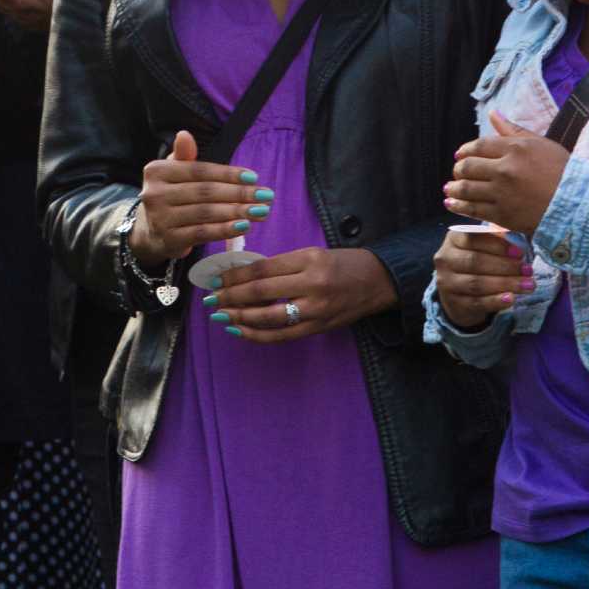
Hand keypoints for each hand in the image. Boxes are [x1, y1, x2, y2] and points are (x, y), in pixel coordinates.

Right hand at [132, 130, 270, 264]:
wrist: (150, 231)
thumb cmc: (171, 195)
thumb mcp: (174, 172)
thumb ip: (184, 155)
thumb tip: (184, 134)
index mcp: (157, 171)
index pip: (199, 171)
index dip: (228, 174)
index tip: (253, 177)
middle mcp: (155, 194)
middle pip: (205, 192)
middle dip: (239, 194)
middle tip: (265, 195)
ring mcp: (160, 218)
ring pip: (206, 213)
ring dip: (237, 212)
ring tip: (261, 211)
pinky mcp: (169, 239)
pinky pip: (202, 233)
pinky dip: (225, 230)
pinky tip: (244, 226)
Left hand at [210, 246, 394, 342]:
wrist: (377, 281)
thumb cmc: (341, 263)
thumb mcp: (311, 253)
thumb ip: (281, 265)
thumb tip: (242, 276)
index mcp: (308, 260)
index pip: (262, 269)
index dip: (234, 276)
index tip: (215, 279)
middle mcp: (312, 285)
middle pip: (261, 293)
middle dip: (230, 297)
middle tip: (210, 299)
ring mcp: (316, 310)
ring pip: (269, 318)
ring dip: (240, 318)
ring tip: (220, 315)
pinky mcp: (318, 328)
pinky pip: (282, 335)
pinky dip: (258, 335)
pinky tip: (240, 331)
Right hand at [433, 230, 533, 330]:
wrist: (458, 293)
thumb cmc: (476, 262)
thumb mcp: (483, 246)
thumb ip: (496, 239)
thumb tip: (516, 236)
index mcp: (453, 239)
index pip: (472, 239)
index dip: (497, 246)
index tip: (520, 252)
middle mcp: (444, 259)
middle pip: (475, 261)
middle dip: (505, 266)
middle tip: (528, 270)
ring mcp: (446, 282)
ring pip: (477, 283)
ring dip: (505, 284)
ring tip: (528, 285)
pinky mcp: (453, 303)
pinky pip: (477, 302)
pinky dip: (495, 301)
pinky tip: (511, 299)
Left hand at [444, 113, 570, 235]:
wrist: (579, 205)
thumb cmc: (562, 171)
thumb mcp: (541, 144)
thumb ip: (513, 130)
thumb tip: (493, 113)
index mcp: (515, 149)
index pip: (479, 146)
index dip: (465, 150)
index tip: (460, 155)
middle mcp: (505, 169)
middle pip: (468, 166)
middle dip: (458, 169)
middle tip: (457, 172)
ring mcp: (502, 193)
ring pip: (466, 188)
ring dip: (453, 188)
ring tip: (449, 189)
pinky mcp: (502, 214)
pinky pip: (473, 209)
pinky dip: (458, 206)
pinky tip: (452, 205)